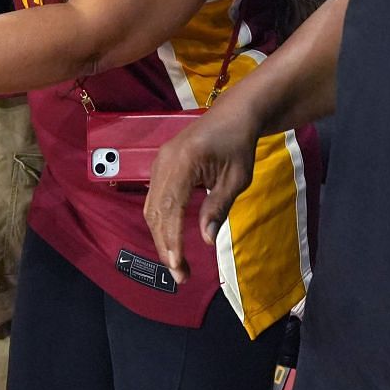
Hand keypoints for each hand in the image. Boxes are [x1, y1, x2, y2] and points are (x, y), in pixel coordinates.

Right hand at [142, 99, 260, 285]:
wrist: (233, 114)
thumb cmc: (239, 144)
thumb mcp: (236, 178)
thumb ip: (218, 206)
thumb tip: (205, 239)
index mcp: (184, 162)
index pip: (171, 208)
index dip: (172, 240)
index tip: (178, 267)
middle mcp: (164, 162)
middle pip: (155, 212)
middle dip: (164, 246)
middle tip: (180, 275)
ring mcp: (159, 162)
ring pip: (150, 208)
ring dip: (160, 237)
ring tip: (176, 263)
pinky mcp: (160, 165)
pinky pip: (153, 198)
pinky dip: (160, 222)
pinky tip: (170, 239)